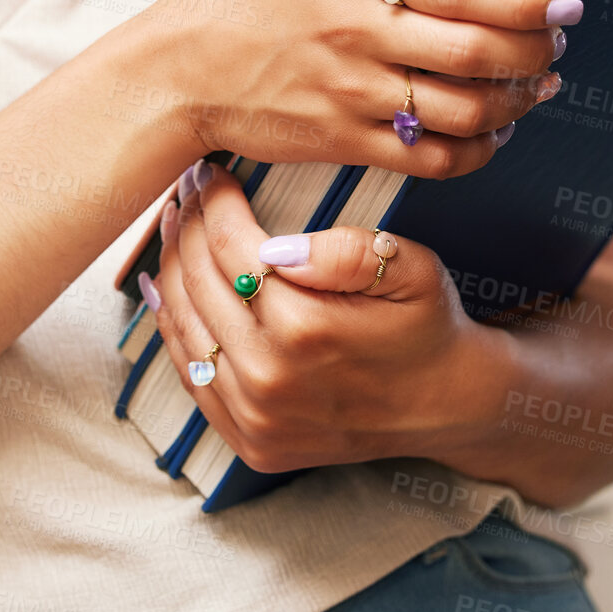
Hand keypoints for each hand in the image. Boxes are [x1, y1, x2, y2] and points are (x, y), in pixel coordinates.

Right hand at [144, 0, 578, 178]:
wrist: (176, 68)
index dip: (526, 0)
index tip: (565, 1)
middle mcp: (358, 31)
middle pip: (479, 54)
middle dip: (537, 52)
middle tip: (557, 41)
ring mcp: (352, 92)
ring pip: (464, 111)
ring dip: (516, 103)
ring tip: (535, 86)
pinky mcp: (343, 141)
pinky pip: (431, 159)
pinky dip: (476, 152)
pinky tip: (489, 132)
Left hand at [144, 161, 504, 474]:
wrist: (447, 405)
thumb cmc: (426, 325)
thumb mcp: (411, 270)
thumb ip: (348, 251)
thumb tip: (277, 247)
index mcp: (305, 329)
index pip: (230, 247)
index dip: (213, 202)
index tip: (208, 173)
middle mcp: (268, 378)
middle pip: (198, 282)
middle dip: (187, 226)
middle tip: (185, 190)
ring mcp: (254, 416)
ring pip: (184, 325)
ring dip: (170, 269)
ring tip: (175, 227)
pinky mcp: (248, 438)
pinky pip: (191, 373)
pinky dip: (173, 326)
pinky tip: (166, 289)